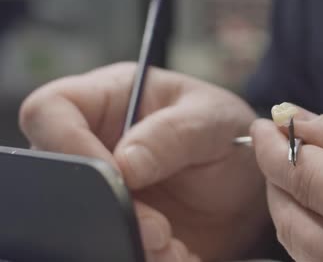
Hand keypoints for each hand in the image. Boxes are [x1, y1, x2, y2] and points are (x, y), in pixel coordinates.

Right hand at [20, 63, 269, 261]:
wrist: (248, 186)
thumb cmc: (229, 134)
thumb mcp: (212, 121)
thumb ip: (172, 134)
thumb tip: (123, 165)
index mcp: (108, 99)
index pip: (51, 109)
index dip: (66, 142)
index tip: (115, 176)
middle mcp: (94, 142)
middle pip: (57, 172)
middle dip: (105, 207)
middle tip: (158, 228)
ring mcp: (103, 188)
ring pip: (79, 219)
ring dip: (125, 240)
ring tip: (173, 245)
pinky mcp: (117, 224)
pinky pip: (108, 244)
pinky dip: (142, 257)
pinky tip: (177, 254)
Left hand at [252, 107, 322, 260]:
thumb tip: (299, 123)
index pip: (309, 179)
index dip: (274, 147)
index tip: (264, 123)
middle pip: (294, 220)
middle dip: (277, 175)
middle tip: (281, 139)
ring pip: (302, 251)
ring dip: (291, 205)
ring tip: (304, 166)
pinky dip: (314, 234)